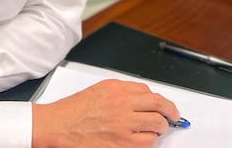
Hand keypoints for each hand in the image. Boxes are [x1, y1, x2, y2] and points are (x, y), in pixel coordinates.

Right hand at [31, 79, 179, 147]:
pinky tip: (143, 139)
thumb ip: (123, 92)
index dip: (162, 101)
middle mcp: (122, 105)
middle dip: (170, 113)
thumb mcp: (100, 90)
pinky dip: (149, 141)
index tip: (166, 106)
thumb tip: (144, 98)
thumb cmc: (75, 110)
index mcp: (117, 89)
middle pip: (159, 106)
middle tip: (172, 117)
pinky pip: (148, 143)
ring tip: (156, 130)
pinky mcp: (123, 144)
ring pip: (157, 126)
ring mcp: (124, 126)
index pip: (150, 92)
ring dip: (160, 128)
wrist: (59, 126)